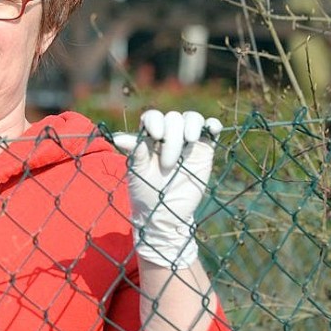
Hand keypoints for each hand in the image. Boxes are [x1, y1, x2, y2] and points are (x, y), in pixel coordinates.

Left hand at [112, 110, 221, 267]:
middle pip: (173, 118)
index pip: (153, 117)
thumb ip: (135, 153)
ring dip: (192, 125)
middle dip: (172, 137)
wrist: (166, 213)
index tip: (156, 136)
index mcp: (149, 137)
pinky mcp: (204, 150)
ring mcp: (188, 142)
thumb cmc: (146, 192)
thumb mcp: (138, 173)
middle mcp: (168, 136)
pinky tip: (211, 129)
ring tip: (190, 140)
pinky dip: (213, 125)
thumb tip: (117, 138)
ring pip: (192, 118)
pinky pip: (212, 129)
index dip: (155, 121)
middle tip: (167, 164)